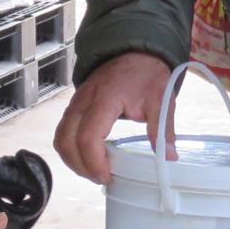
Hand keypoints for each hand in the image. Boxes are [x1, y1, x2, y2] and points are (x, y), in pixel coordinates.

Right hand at [53, 52, 173, 183]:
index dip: (93, 161)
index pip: (88, 135)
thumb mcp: (161, 98)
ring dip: (72, 160)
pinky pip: (63, 132)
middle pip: (66, 140)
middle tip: (102, 177)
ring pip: (60, 138)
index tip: (107, 176)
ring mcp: (75, 103)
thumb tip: (169, 157)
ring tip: (95, 170)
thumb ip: (163, 128)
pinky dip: (71, 149)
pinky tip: (89, 157)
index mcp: (106, 98)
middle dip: (80, 166)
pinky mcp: (74, 107)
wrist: (133, 51)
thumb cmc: (146, 74)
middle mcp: (84, 101)